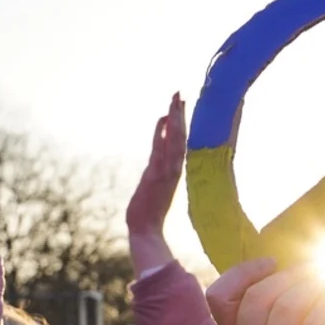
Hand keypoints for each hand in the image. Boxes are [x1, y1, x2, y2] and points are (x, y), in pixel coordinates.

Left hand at [126, 93, 184, 273]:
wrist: (145, 230)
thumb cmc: (147, 213)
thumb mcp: (153, 189)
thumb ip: (156, 175)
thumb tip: (154, 166)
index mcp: (172, 171)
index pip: (178, 142)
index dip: (180, 124)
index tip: (179, 106)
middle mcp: (172, 168)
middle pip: (179, 136)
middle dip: (179, 114)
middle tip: (179, 93)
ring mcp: (166, 171)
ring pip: (174, 139)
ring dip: (175, 118)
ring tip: (175, 99)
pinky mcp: (158, 176)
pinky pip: (163, 150)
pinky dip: (165, 134)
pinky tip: (164, 119)